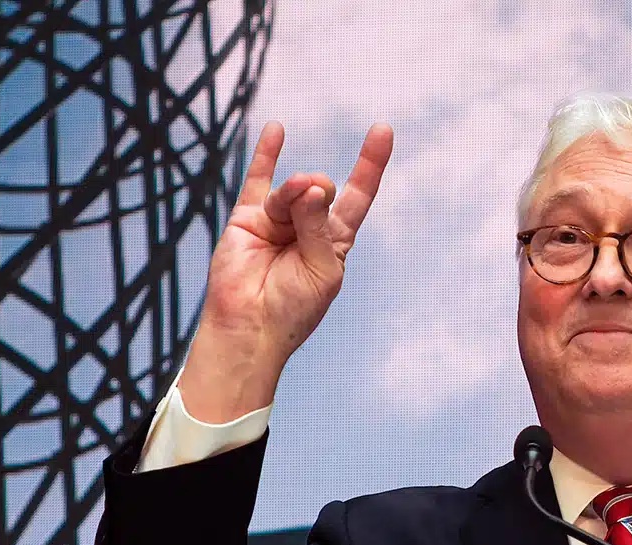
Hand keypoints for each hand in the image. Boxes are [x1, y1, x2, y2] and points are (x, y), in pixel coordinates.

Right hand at [178, 121, 394, 421]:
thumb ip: (318, 225)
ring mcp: (278, 220)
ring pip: (292, 190)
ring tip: (290, 204)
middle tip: (312, 197)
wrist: (250, 328)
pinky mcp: (247, 219)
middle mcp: (308, 226)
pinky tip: (277, 129)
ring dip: (294, 192)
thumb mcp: (322, 269)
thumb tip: (312, 183)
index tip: (383, 131)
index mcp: (334, 241)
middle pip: (322, 191)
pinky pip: (258, 179)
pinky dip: (267, 153)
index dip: (370, 165)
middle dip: (319, 192)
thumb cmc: (293, 309)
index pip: (358, 196)